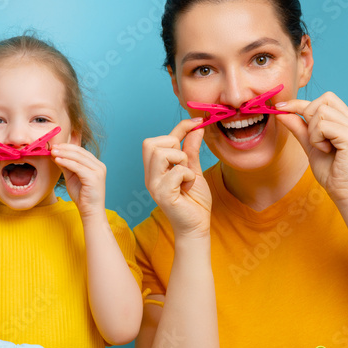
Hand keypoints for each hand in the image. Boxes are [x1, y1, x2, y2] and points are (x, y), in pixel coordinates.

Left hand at [51, 144, 106, 217]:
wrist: (90, 211)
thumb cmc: (82, 196)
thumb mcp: (72, 177)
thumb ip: (66, 166)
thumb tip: (55, 155)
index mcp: (96, 164)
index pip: (81, 151)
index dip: (67, 147)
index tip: (55, 145)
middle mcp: (99, 166)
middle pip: (80, 152)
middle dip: (64, 148)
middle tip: (52, 147)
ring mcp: (98, 171)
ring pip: (78, 158)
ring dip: (63, 153)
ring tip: (52, 152)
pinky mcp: (94, 177)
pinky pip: (77, 167)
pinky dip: (66, 162)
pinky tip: (57, 160)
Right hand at [142, 118, 211, 238]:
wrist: (197, 225)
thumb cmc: (194, 201)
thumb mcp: (194, 169)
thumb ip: (191, 149)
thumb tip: (196, 127)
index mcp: (155, 169)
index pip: (159, 139)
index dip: (179, 127)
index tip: (197, 122)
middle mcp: (150, 176)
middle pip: (150, 143)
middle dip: (173, 145)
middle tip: (185, 160)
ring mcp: (154, 185)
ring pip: (160, 154)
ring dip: (180, 159)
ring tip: (187, 173)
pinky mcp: (162, 195)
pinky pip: (175, 172)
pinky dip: (188, 175)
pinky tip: (188, 186)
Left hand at [275, 92, 347, 205]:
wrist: (345, 193)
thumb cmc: (331, 172)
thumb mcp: (310, 145)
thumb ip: (299, 128)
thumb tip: (282, 112)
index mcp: (346, 121)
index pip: (324, 99)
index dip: (300, 102)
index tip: (281, 107)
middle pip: (324, 99)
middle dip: (309, 116)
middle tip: (314, 138)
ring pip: (321, 112)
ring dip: (313, 131)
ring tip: (322, 147)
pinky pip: (323, 126)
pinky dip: (317, 138)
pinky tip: (326, 151)